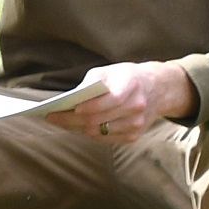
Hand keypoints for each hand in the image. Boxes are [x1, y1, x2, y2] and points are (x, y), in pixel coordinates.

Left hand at [44, 60, 193, 144]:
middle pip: (100, 119)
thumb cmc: (125, 77)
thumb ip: (92, 82)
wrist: (156, 89)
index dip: (90, 105)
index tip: (70, 107)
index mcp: (132, 85)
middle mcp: (137, 107)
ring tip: (59, 121)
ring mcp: (137, 124)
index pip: (111, 99)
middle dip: (72, 119)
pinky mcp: (133, 136)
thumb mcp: (110, 70)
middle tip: (52, 117)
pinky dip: (88, 132)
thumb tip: (72, 98)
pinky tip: (76, 126)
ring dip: (76, 127)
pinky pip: (105, 138)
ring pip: (99, 131)